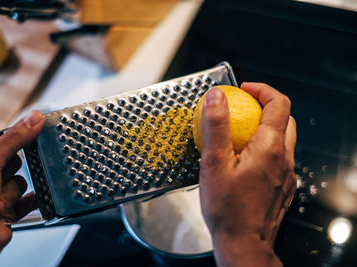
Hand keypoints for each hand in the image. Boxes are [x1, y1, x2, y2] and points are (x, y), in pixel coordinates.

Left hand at [0, 110, 43, 266]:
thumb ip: (13, 140)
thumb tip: (34, 119)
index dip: (11, 139)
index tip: (30, 131)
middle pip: (13, 161)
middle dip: (9, 171)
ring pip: (20, 181)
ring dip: (12, 192)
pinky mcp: (9, 212)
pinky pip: (28, 201)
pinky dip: (30, 202)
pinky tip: (25, 203)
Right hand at [199, 83, 296, 266]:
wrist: (243, 243)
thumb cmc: (227, 208)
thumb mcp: (213, 163)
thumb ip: (215, 126)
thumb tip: (215, 96)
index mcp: (269, 147)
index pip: (279, 103)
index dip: (262, 90)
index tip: (244, 90)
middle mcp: (284, 158)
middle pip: (286, 119)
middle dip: (267, 106)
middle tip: (243, 108)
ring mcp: (286, 174)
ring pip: (284, 139)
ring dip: (268, 127)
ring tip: (241, 133)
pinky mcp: (283, 186)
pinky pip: (280, 158)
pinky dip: (267, 147)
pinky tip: (246, 159)